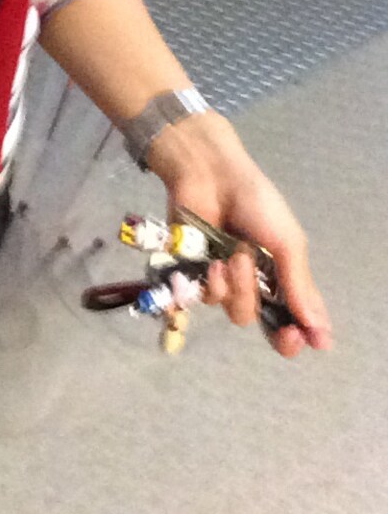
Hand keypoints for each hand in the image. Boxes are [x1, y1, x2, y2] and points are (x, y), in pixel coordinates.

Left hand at [145, 111, 332, 358]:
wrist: (210, 176)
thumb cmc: (255, 203)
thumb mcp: (287, 243)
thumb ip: (300, 288)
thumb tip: (322, 336)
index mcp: (279, 276)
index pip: (287, 321)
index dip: (291, 337)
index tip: (294, 338)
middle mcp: (250, 282)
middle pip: (253, 317)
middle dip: (250, 295)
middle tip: (245, 265)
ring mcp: (220, 278)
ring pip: (227, 307)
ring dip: (230, 282)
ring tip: (229, 251)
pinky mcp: (192, 271)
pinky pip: (200, 297)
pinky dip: (206, 281)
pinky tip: (209, 259)